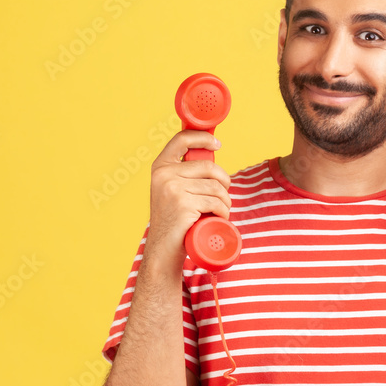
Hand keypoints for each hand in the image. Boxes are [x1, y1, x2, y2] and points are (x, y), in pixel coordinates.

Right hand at [145, 130, 232, 265]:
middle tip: (224, 194)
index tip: (217, 143)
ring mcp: (172, 188)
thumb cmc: (175, 219)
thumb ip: (185, 172)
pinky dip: (223, 211)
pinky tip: (218, 217)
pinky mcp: (183, 204)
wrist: (163, 248)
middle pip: (209, 166)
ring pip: (215, 186)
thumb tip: (210, 152)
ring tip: (221, 209)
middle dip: (224, 181)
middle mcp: (164, 174)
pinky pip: (215, 202)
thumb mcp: (173, 189)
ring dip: (225, 200)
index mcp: (160, 166)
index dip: (203, 137)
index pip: (182, 139)